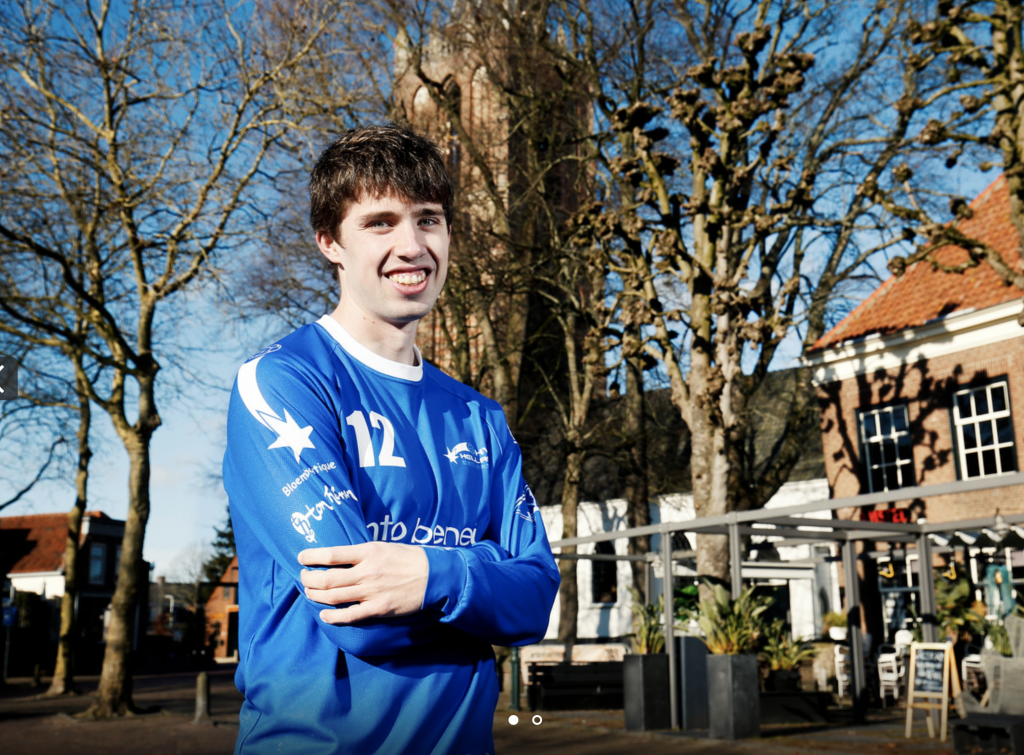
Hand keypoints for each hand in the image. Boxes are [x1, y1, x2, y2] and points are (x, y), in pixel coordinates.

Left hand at [298, 541, 428, 623]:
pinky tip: (324, 615)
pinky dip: (333, 617)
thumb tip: (339, 557)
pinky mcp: (378, 609)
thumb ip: (362, 553)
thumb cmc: (409, 558)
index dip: (312, 556)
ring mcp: (372, 592)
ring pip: (334, 597)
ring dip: (316, 596)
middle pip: (327, 578)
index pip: (332, 554)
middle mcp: (367, 572)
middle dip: (309, 579)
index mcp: (369, 552)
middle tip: (303, 577)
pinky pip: (350, 615)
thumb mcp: (385, 546)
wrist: (434, 576)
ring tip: (309, 593)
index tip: (301, 557)